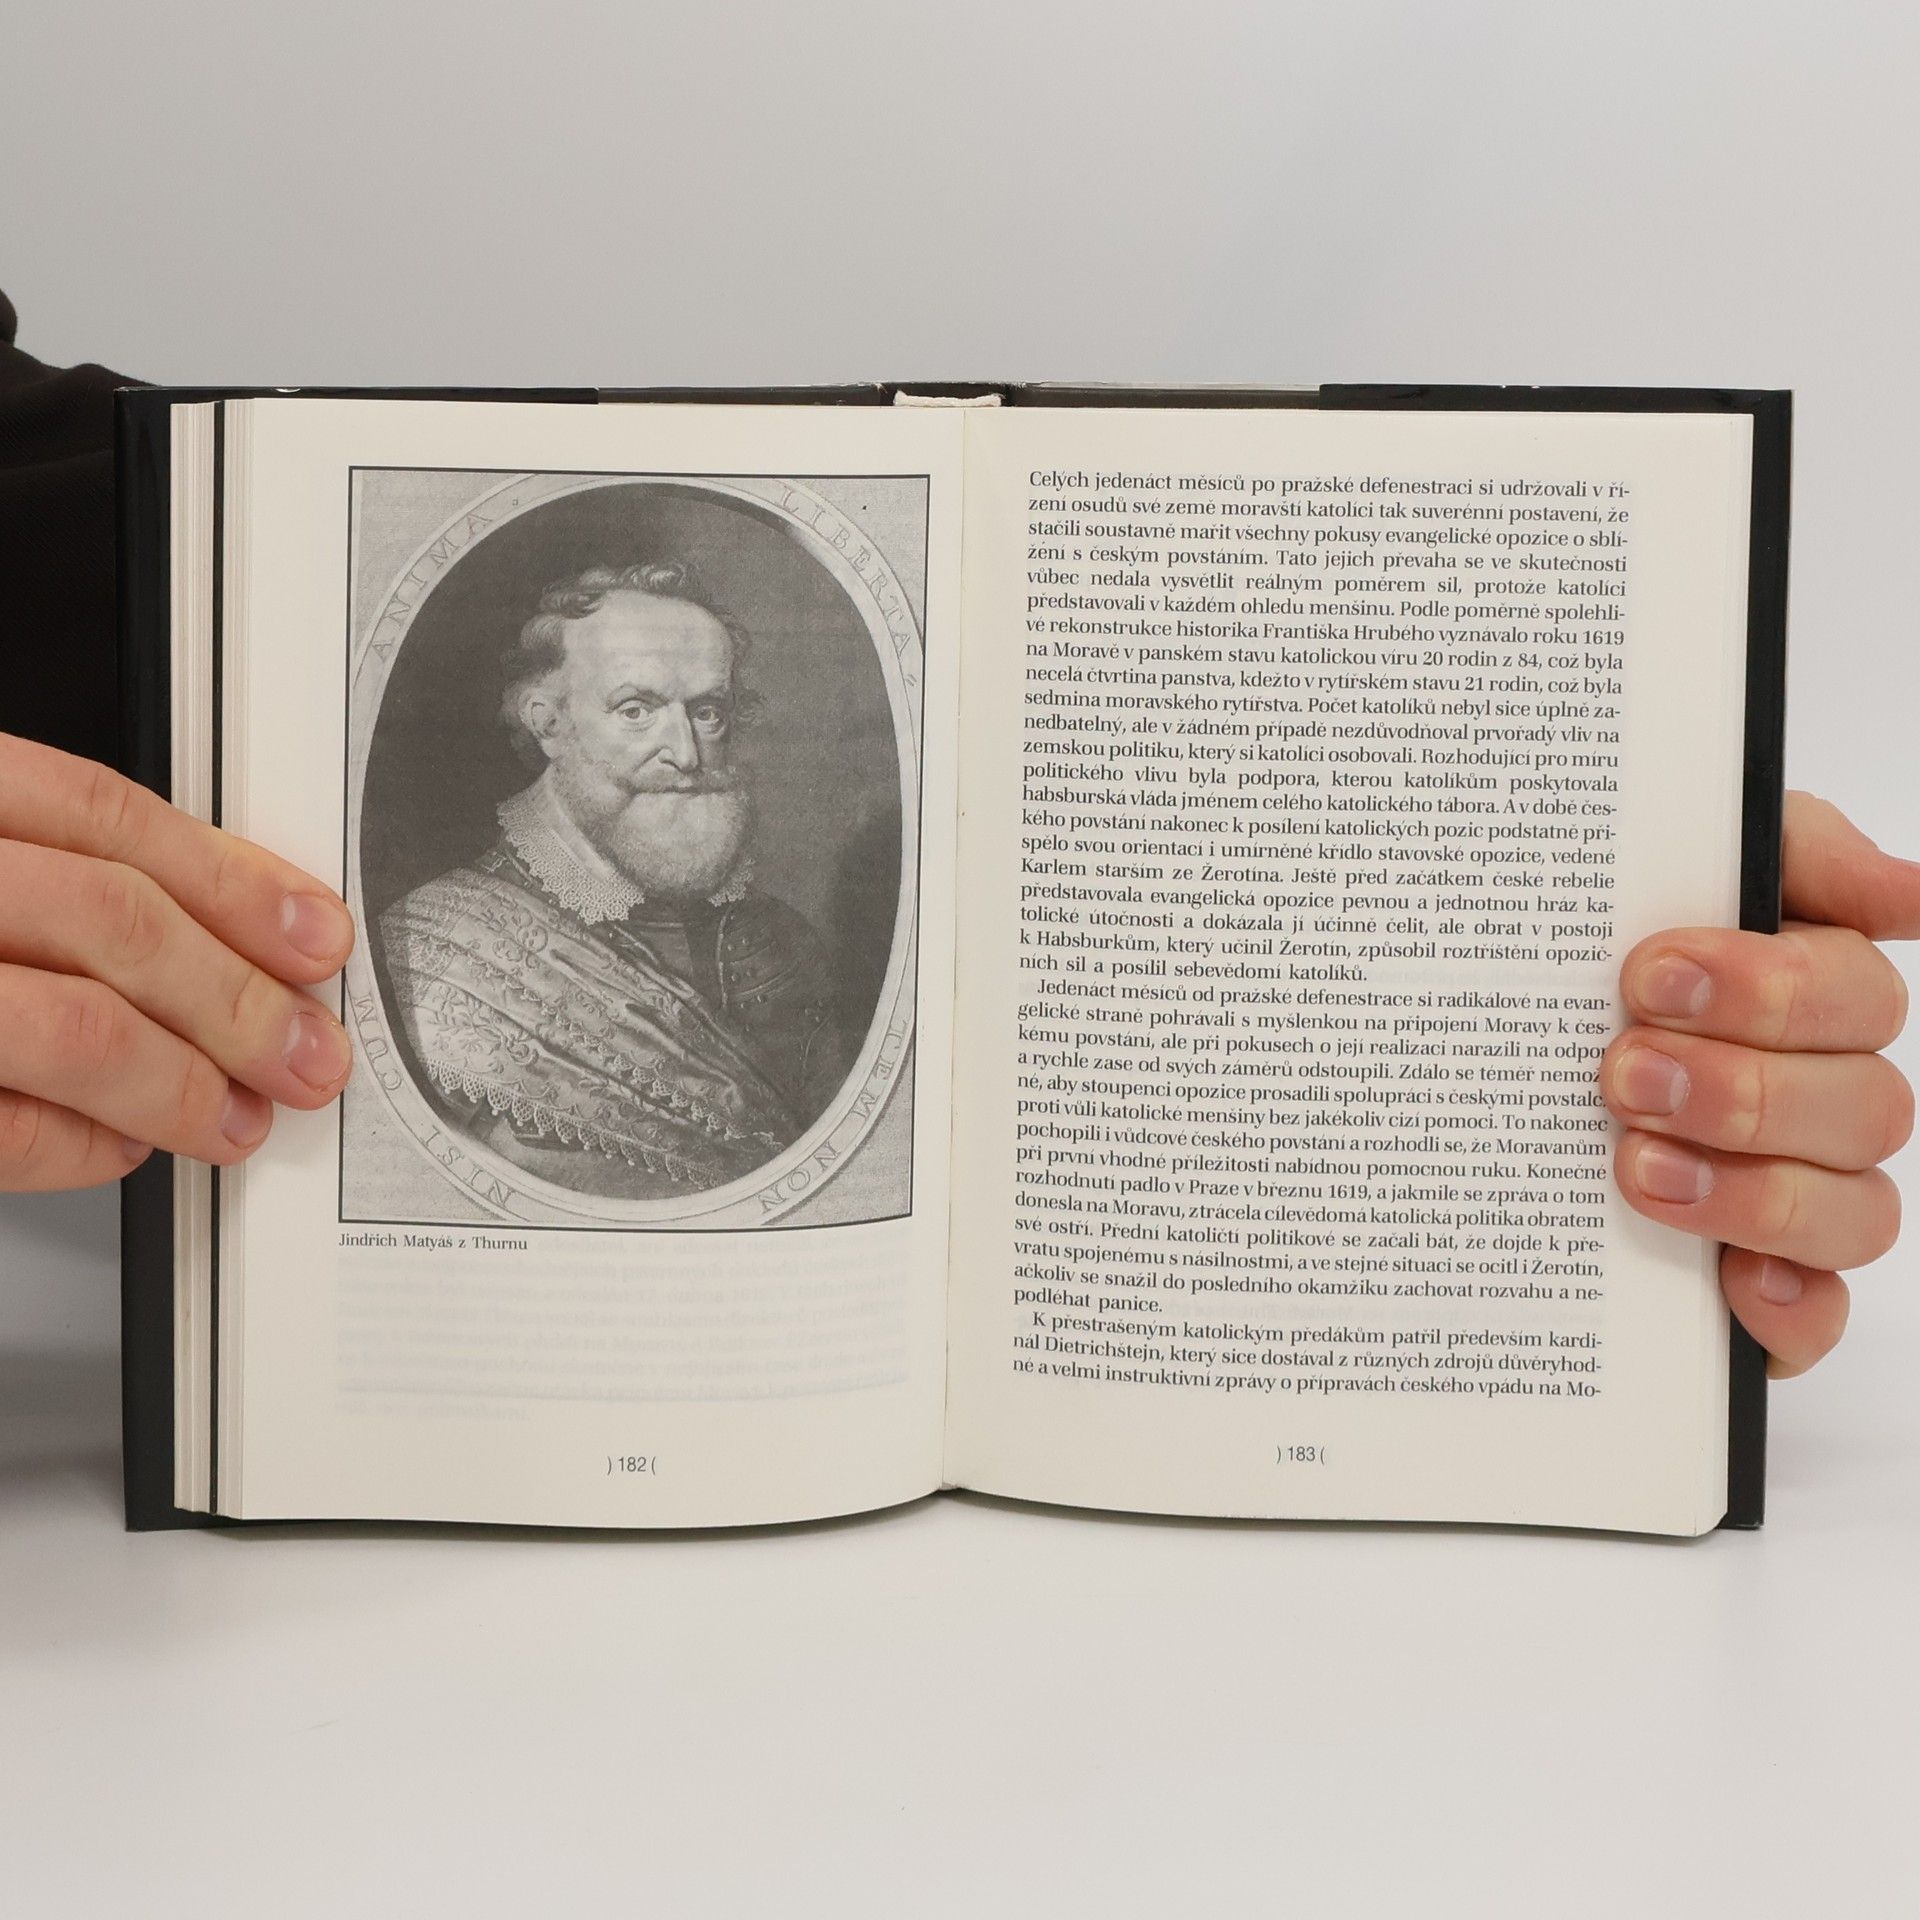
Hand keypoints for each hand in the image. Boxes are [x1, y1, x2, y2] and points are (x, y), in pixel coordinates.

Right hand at [0, 734, 355, 1190]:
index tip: (321, 936)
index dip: (236, 880)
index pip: (106, 815)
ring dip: (186, 1083)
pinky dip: (86, 1146)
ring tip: (243, 1118)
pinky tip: (128, 1145)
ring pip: (79, 1028)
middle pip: (115, 919)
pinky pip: (11, 1128)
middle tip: (312, 1053)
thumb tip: (222, 936)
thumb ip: (61, 875)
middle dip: (240, 996)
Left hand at [1602, 792, 1917, 1376]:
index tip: (1649, 976)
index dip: (1769, 988)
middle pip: (1867, 1107)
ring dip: (1755, 1191)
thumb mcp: (1659, 868)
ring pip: (1856, 1211)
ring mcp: (1797, 1199)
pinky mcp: (1756, 1291)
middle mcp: (1819, 1101)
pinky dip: (1790, 1306)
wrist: (1457, 1068)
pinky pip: (1817, 1317)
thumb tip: (1908, 890)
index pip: (1859, 998)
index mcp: (1809, 1001)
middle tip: (1624, 1074)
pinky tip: (1734, 1285)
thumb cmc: (1582, 961)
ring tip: (1635, 1166)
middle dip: (1742, 1090)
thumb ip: (1785, 852)